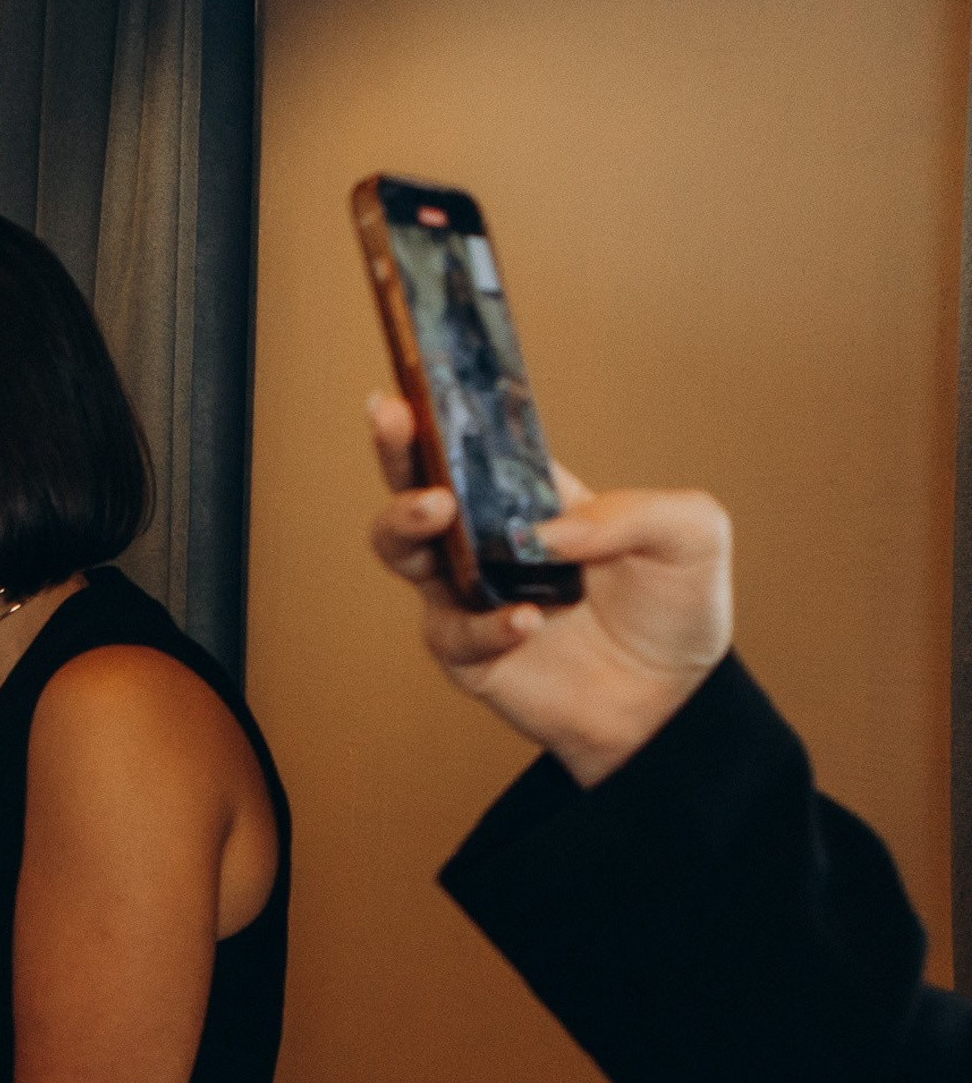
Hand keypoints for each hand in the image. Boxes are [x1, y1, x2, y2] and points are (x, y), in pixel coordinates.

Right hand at [366, 393, 732, 785]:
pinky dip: (487, 623)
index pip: (479, 444)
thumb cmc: (676, 610)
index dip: (445, 411)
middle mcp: (488, 539)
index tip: (418, 380)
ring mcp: (469, 594)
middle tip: (392, 416)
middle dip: (396, 446)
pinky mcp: (466, 653)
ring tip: (436, 509)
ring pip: (402, 550)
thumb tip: (545, 530)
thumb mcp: (689, 535)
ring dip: (406, 522)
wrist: (672, 703)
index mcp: (533, 498)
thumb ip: (628, 512)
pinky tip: (527, 621)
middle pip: (417, 482)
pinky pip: (454, 631)